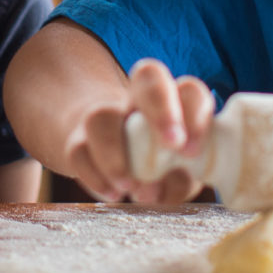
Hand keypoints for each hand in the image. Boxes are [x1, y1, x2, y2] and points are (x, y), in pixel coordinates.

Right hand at [59, 58, 214, 202]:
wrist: (112, 161)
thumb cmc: (161, 169)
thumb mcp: (179, 176)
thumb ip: (182, 179)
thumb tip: (176, 180)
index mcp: (176, 103)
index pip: (188, 90)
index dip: (193, 113)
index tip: (191, 150)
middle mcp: (140, 100)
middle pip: (148, 77)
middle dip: (162, 110)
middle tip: (173, 146)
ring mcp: (105, 116)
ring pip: (101, 117)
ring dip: (116, 154)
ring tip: (131, 188)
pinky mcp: (79, 141)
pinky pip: (78, 151)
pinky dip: (95, 176)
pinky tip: (112, 194)